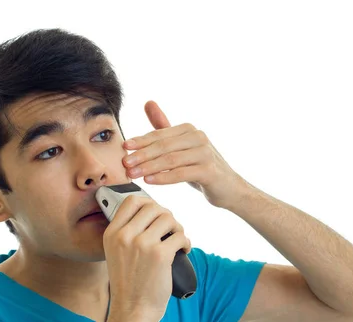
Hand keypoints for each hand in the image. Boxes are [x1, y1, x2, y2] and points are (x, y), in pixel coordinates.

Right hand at [102, 195, 191, 321]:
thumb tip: (149, 211)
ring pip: (168, 219)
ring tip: (177, 241)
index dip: (148, 203)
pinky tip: (183, 251)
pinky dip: (186, 243)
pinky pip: (180, 236)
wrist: (132, 311)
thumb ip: (125, 233)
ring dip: (177, 228)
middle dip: (166, 216)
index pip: (131, 201)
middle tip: (170, 230)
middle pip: (153, 207)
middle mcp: (124, 236)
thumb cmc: (128, 284)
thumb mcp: (115, 254)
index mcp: (112, 234)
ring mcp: (142, 244)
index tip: (155, 214)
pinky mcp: (160, 255)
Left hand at [122, 101, 245, 208]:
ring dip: (149, 167)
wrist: (228, 188)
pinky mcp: (209, 170)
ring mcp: (205, 153)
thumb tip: (148, 102)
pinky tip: (149, 180)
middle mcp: (198, 137)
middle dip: (141, 154)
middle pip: (163, 146)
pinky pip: (181, 173)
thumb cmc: (201, 167)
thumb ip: (164, 127)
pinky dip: (163, 177)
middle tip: (124, 163)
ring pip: (170, 159)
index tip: (124, 147)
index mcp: (189, 129)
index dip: (140, 140)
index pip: (160, 134)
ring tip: (133, 174)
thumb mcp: (182, 146)